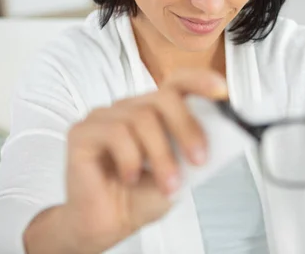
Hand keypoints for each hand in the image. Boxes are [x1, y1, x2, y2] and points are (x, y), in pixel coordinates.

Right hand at [60, 69, 227, 253]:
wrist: (109, 224)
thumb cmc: (142, 196)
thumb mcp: (181, 172)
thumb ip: (194, 150)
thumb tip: (216, 136)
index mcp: (155, 111)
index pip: (177, 83)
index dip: (200, 81)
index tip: (221, 90)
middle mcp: (130, 108)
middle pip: (164, 97)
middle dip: (187, 129)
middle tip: (199, 160)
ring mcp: (105, 116)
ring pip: (142, 118)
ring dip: (161, 155)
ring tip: (167, 184)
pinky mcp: (83, 131)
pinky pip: (115, 132)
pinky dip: (130, 159)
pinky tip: (131, 177)